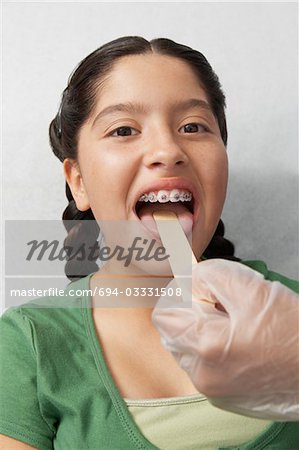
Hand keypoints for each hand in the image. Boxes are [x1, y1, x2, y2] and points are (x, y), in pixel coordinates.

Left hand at [152, 259, 298, 420]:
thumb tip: (187, 279)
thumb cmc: (294, 332)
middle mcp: (204, 376)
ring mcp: (215, 391)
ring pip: (187, 351)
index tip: (200, 289)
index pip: (163, 316)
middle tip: (220, 304)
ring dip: (200, 332)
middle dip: (189, 313)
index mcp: (205, 348)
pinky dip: (212, 350)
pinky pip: (204, 367)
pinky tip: (238, 342)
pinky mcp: (227, 398)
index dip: (179, 295)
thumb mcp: (251, 288)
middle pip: (172, 334)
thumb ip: (209, 276)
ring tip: (233, 324)